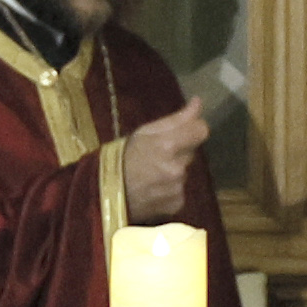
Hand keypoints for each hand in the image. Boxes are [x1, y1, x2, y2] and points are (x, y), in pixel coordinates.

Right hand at [117, 96, 209, 222]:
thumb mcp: (145, 132)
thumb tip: (198, 102)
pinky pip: (180, 191)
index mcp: (168, 145)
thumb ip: (176, 119)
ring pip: (185, 173)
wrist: (105, 193)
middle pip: (191, 152)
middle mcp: (176, 168)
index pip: (201, 130)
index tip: (185, 131)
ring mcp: (177, 188)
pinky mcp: (176, 204)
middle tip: (156, 155)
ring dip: (173, 171)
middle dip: (179, 152)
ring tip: (151, 174)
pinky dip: (170, 190)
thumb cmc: (123, 157)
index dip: (194, 128)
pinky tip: (153, 189)